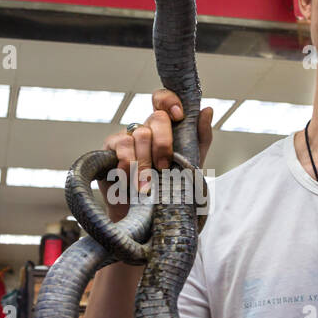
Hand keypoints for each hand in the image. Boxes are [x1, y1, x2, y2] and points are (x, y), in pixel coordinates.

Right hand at [99, 91, 213, 222]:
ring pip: (138, 136)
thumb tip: (208, 110)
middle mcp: (143, 128)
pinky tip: (131, 181)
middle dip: (163, 143)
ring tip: (147, 186)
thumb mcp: (192, 163)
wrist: (144, 216)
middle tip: (164, 167)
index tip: (179, 115)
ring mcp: (124, 137)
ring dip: (144, 163)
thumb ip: (200, 137)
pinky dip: (128, 166)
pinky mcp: (109, 150)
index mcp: (162, 127)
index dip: (169, 101)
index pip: (162, 101)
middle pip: (155, 119)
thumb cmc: (169, 186)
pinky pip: (120, 149)